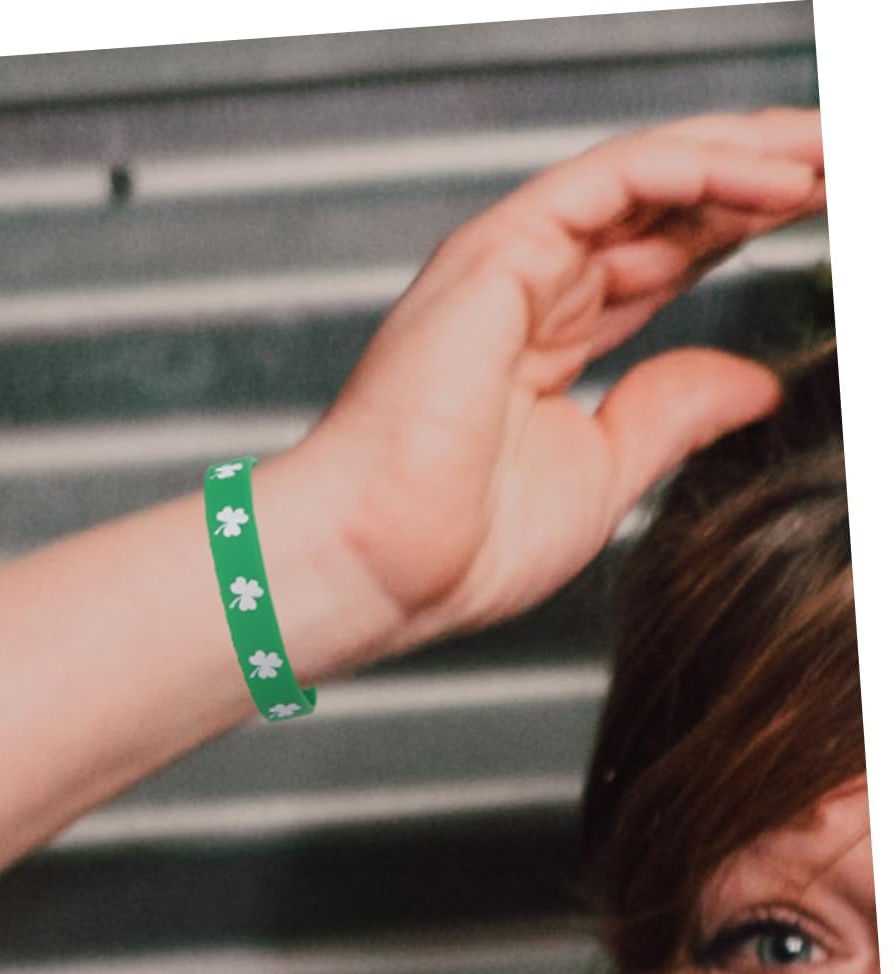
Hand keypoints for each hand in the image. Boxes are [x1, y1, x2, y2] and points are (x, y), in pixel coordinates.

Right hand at [298, 108, 825, 652]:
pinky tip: (770, 173)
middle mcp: (529, 290)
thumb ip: (671, 413)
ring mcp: (510, 266)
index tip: (825, 220)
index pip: (664, 258)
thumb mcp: (603, 474)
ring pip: (645, 176)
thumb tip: (752, 384)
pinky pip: (612, 181)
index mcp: (548, 341)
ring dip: (745, 158)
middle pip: (664, 207)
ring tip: (833, 153)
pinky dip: (695, 166)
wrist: (380, 564)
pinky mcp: (497, 253)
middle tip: (848, 162)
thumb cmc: (457, 543)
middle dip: (759, 180)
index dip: (744, 230)